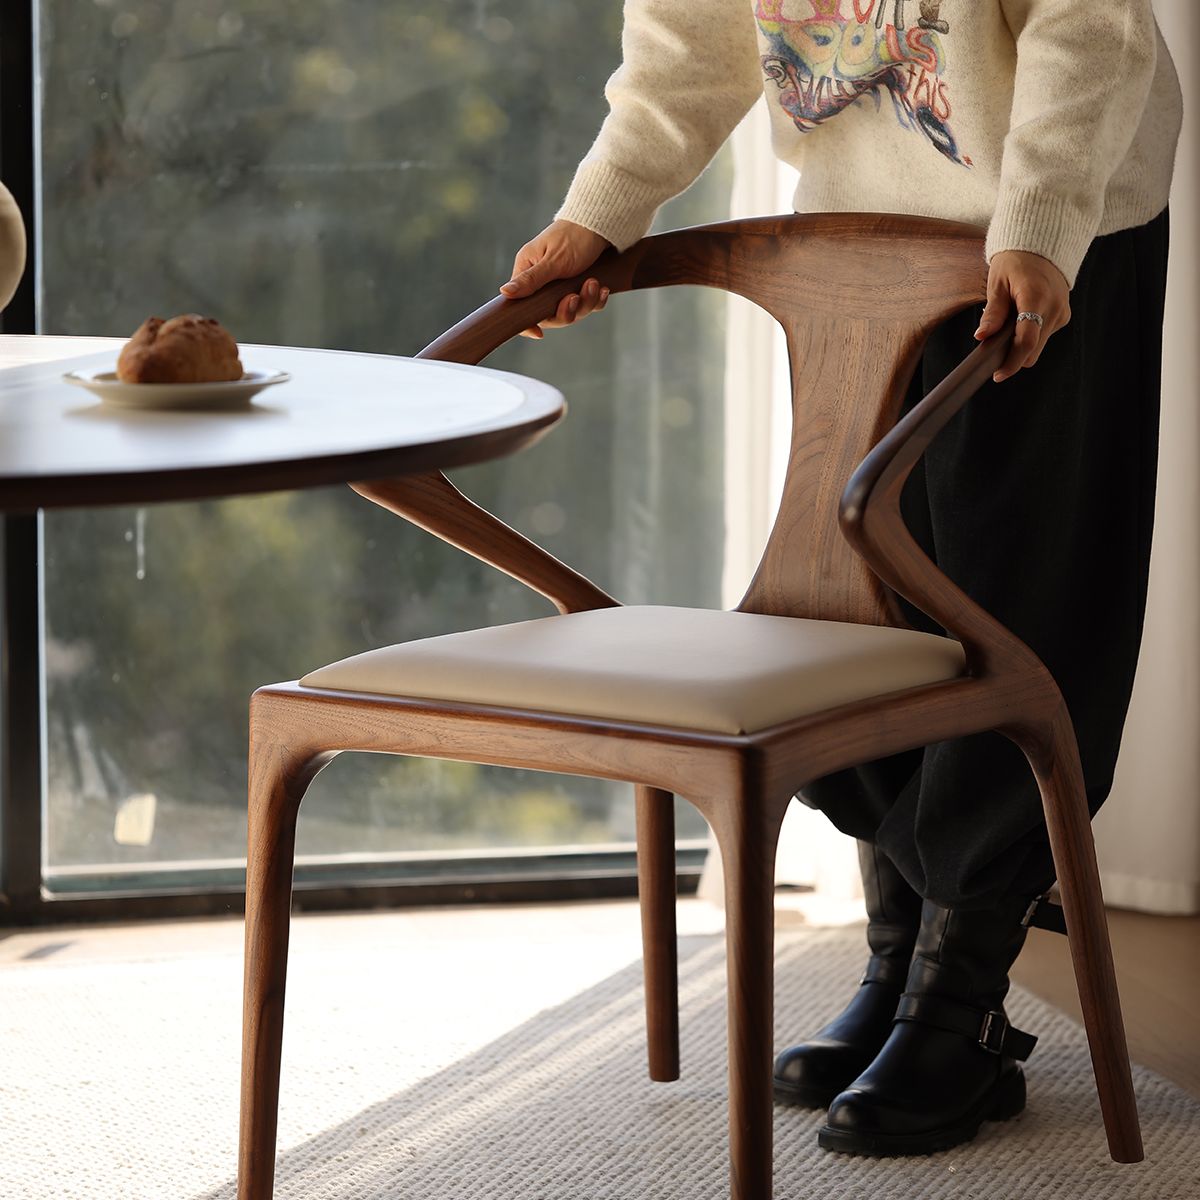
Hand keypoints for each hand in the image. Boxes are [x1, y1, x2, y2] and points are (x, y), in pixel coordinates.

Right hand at [500, 219, 611, 338]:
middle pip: (549, 314)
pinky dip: (595, 299)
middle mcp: (542, 281)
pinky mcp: (580, 285)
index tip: (539, 332)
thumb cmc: (573, 237)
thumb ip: (530, 280)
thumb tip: (504, 293)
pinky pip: (587, 304)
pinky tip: (602, 289)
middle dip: (567, 310)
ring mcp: (562, 285)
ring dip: (585, 302)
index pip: (520, 306)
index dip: (528, 323)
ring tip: (593, 284)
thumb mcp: (552, 261)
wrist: (601, 222)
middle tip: (576, 297)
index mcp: (528, 271)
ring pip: (571, 310)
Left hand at [975, 250, 1070, 382]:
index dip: (1011, 362)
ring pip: (1038, 346)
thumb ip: (993, 312)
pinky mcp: (1063, 316)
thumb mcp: (997, 283)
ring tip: (1006, 328)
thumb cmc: (1015, 261)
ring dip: (1020, 346)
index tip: (998, 375)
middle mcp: (1054, 308)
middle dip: (1013, 356)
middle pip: (1033, 349)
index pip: (1026, 340)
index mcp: (1036, 297)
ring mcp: (1062, 313)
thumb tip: (982, 337)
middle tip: (992, 353)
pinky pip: (1043, 336)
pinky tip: (1019, 321)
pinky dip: (1029, 336)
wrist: (1043, 245)